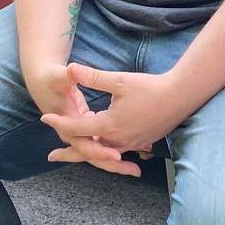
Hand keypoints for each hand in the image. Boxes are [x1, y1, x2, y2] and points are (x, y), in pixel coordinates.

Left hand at [40, 63, 190, 171]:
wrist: (180, 97)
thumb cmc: (150, 88)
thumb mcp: (119, 80)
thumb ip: (93, 77)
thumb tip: (71, 68)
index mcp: (109, 125)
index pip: (77, 127)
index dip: (60, 122)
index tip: (45, 117)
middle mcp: (118, 140)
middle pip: (88, 150)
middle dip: (69, 153)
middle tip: (52, 156)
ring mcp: (130, 144)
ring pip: (104, 153)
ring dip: (89, 153)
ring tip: (76, 154)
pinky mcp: (141, 143)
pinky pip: (119, 151)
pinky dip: (107, 152)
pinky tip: (106, 149)